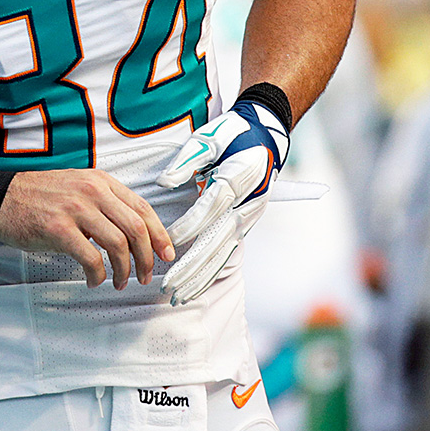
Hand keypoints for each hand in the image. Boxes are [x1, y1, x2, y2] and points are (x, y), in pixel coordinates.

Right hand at [0, 168, 174, 289]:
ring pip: (118, 244)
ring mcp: (76, 209)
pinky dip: (98, 275)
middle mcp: (92, 191)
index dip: (159, 234)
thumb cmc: (39, 197)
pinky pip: (91, 258)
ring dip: (125, 269)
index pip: (142, 208)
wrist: (0, 198)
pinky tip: (95, 280)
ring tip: (120, 281)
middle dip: (147, 257)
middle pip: (136, 227)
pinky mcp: (58, 228)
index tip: (166, 253)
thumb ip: (104, 203)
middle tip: (146, 275)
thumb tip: (132, 233)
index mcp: (100, 181)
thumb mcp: (77, 187)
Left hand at [157, 100, 289, 304]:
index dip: (191, 224)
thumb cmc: (232, 135)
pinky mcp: (244, 224)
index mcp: (238, 178)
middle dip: (193, 264)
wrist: (265, 137)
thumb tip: (164, 183)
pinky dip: (210, 271)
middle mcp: (246, 203)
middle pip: (218, 238)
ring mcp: (248, 217)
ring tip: (177, 295)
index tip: (168, 240)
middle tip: (168, 284)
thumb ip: (186, 161)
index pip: (213, 206)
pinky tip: (194, 287)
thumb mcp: (208, 138)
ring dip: (200, 275)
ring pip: (223, 251)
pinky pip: (226, 252)